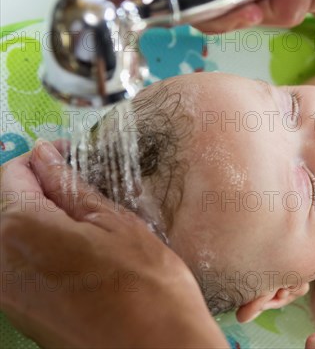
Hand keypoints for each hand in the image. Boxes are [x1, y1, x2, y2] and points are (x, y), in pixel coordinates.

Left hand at [0, 139, 227, 347]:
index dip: (44, 157)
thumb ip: (71, 187)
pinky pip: (18, 264)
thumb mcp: (116, 223)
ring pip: (12, 234)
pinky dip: (40, 247)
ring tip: (86, 221)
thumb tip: (46, 156)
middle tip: (83, 186)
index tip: (71, 155)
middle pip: (7, 203)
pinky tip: (78, 252)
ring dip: (41, 218)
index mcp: (20, 229)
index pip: (12, 172)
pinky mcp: (19, 312)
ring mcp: (5, 293)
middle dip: (39, 187)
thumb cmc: (147, 287)